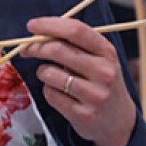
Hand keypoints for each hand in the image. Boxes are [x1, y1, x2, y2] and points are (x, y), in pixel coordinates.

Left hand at [23, 16, 136, 145]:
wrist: (119, 121)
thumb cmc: (100, 82)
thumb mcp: (98, 59)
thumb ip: (74, 44)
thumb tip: (38, 32)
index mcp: (107, 52)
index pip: (75, 30)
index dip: (49, 25)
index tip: (32, 25)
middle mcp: (104, 72)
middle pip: (57, 50)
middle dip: (35, 47)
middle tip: (26, 49)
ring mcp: (94, 94)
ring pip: (49, 73)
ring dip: (42, 72)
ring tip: (51, 76)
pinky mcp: (83, 114)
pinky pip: (50, 94)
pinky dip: (48, 90)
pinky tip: (60, 93)